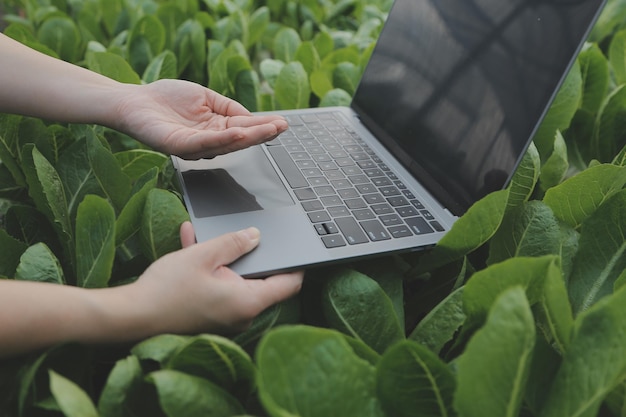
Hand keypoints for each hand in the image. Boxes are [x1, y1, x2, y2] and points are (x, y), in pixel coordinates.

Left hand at [113, 79, 287, 159]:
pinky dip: (223, 138)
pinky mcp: (179, 146)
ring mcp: (195, 146)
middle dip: (262, 133)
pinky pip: (204, 144)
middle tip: (281, 128)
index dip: (263, 126)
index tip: (282, 122)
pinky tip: (238, 132)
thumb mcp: (205, 96)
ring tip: (268, 130)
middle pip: (241, 139)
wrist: (134, 101)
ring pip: (227, 143)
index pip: (244, 128)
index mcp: (216, 129)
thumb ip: (228, 106)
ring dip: (249, 137)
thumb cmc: (166, 98)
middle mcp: (208, 141)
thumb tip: (250, 116)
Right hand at [133, 222, 302, 333]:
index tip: (298, 249)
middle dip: (247, 254)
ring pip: (234, 280)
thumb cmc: (166, 290)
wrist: (130, 317)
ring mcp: (226, 318)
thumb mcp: (203, 256)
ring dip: (221, 258)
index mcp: (248, 301)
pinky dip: (209, 270)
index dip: (296, 265)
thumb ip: (234, 243)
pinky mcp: (210, 317)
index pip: (288, 284)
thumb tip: (255, 236)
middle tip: (241, 233)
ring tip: (203, 235)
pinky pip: (218, 289)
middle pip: (259, 280)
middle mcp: (242, 315)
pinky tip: (191, 245)